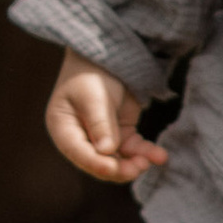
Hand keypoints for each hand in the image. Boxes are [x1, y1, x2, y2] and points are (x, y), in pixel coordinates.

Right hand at [46, 50, 168, 184]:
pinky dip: (145, 153)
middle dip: (119, 168)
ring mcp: (101, 137)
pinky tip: (159, 156)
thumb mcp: (93, 95)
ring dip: (134, 163)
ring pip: (118, 160)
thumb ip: (100, 123)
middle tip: (138, 167)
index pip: (79, 153)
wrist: (106, 54)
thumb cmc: (91, 72)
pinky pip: (132, 149)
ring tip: (150, 160)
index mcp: (63, 129)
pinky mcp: (120, 133)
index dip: (97, 164)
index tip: (115, 168)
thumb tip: (107, 151)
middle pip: (99, 162)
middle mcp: (80, 138)